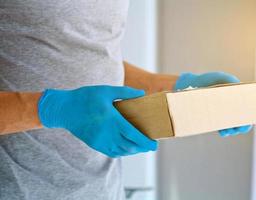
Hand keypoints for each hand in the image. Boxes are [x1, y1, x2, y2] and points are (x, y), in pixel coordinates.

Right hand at [38, 85, 157, 156]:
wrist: (64, 109)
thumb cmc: (85, 97)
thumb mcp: (106, 91)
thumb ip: (125, 92)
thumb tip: (142, 93)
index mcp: (112, 120)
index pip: (133, 135)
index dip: (145, 142)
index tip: (154, 144)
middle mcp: (107, 133)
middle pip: (130, 146)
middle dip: (142, 148)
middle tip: (151, 145)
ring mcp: (100, 140)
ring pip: (121, 151)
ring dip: (133, 151)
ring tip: (140, 146)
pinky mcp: (94, 144)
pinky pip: (111, 152)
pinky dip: (122, 152)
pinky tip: (126, 148)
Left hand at [174, 72, 255, 136]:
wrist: (189, 86)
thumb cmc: (208, 80)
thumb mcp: (222, 78)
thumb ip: (232, 84)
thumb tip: (239, 91)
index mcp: (240, 97)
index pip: (253, 108)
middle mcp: (233, 108)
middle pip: (245, 122)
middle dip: (245, 126)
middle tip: (241, 126)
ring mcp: (224, 115)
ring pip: (235, 128)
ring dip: (235, 130)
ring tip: (229, 129)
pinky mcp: (214, 120)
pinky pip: (223, 130)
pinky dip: (225, 132)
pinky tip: (223, 131)